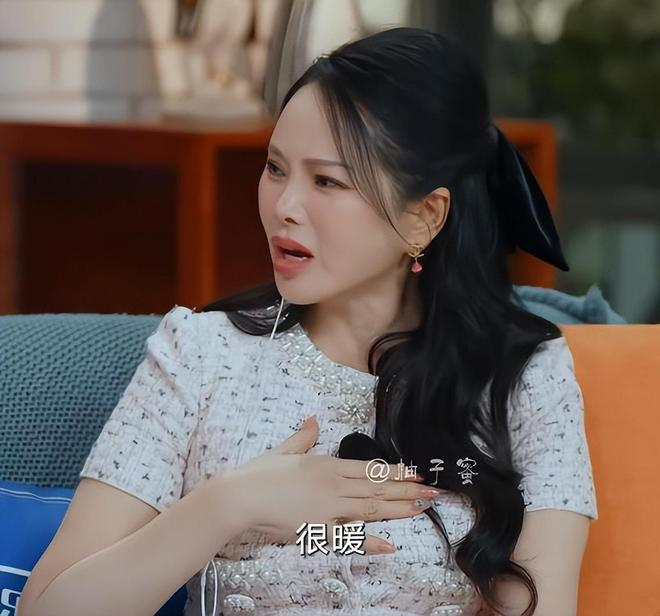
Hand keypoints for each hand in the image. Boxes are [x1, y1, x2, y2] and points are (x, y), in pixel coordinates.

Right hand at [220, 415, 443, 554]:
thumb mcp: (285, 450)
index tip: (416, 473)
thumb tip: (312, 420)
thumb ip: (303, 437)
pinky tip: (391, 544)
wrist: (240, 497)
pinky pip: (348, 538)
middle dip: (408, 490)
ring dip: (399, 508)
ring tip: (422, 508)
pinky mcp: (318, 530)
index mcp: (327, 465)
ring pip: (371, 508)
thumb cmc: (260, 473)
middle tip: (434, 492)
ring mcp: (328, 509)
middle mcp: (334, 485)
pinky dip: (370, 542)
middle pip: (378, 488)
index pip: (369, 468)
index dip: (396, 472)